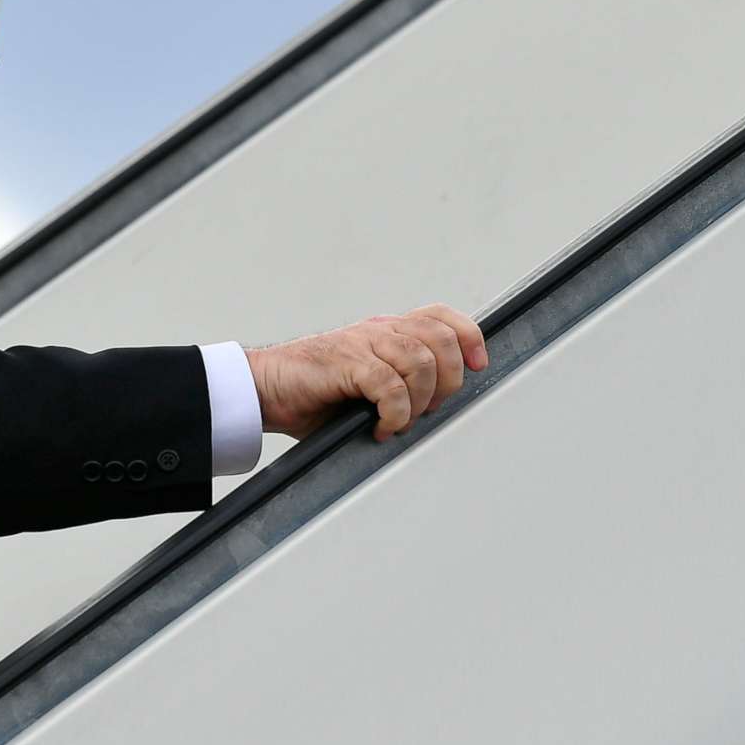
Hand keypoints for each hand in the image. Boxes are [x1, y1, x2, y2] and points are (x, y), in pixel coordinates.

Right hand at [245, 305, 489, 442]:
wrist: (265, 388)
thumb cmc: (314, 392)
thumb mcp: (367, 382)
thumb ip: (400, 382)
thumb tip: (438, 409)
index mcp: (386, 330)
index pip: (440, 317)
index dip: (468, 337)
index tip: (478, 364)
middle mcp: (377, 331)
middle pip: (440, 340)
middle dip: (447, 382)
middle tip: (428, 409)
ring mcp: (361, 344)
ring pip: (420, 361)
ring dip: (419, 401)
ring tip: (400, 420)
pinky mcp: (345, 363)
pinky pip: (389, 385)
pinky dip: (395, 413)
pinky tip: (382, 426)